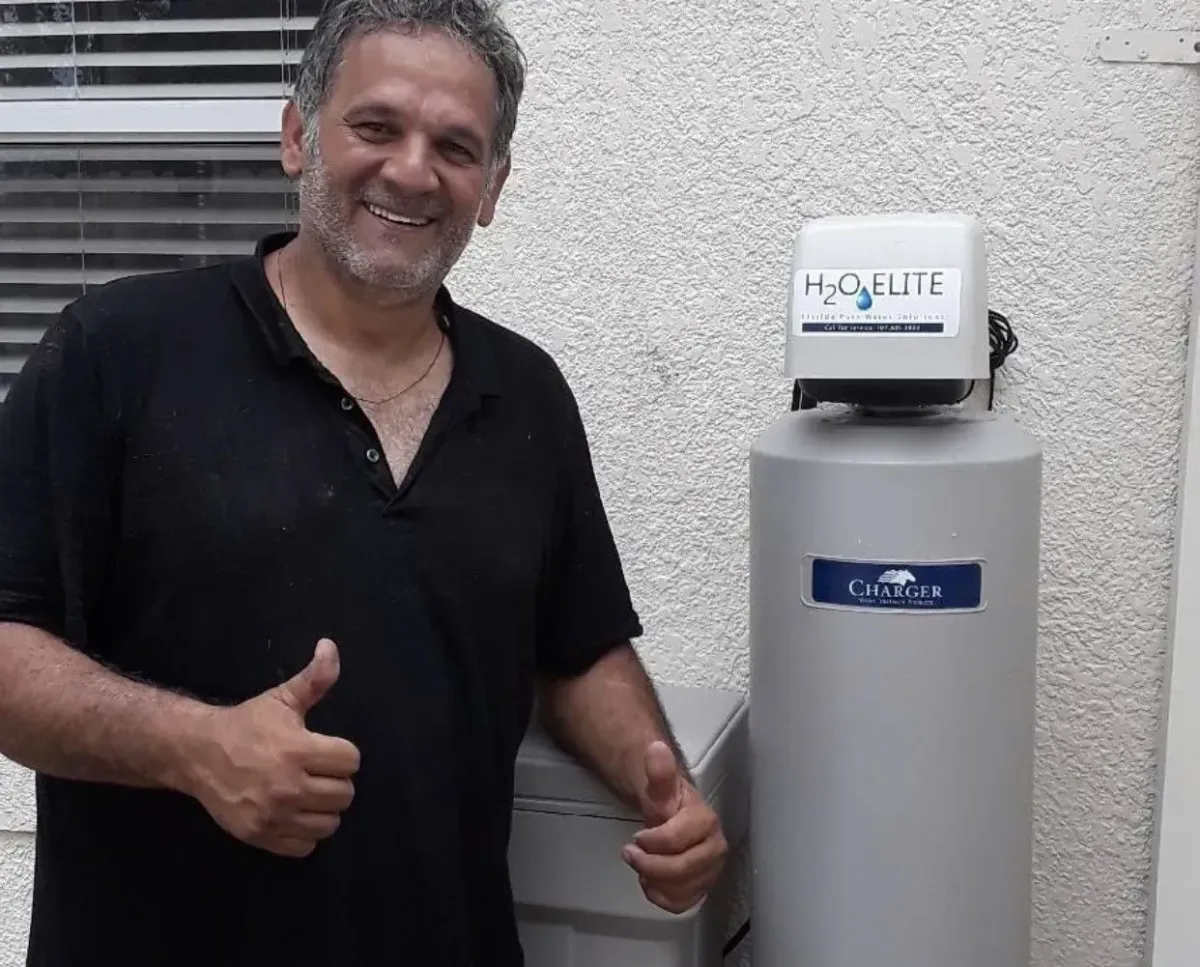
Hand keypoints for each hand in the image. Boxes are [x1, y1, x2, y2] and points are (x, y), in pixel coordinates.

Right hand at [187, 638, 360, 858]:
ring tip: (310, 794)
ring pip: (330, 823)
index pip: (351, 760)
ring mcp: (274, 815)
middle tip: (319, 772)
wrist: (197, 754)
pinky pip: (305, 846)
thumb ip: (314, 678)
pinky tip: (296, 814)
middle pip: (345, 794)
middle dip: (336, 781)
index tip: (327, 750)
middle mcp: (289, 786)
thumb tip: (331, 647)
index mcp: (299, 750)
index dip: (343, 753)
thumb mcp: (281, 699)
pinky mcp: (261, 836)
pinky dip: (305, 833)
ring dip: (325, 809)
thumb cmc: (246, 725)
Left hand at [621, 740, 727, 913]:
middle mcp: (715, 849)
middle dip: (650, 864)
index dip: (652, 841)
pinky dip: (662, 897)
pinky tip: (652, 882)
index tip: (638, 835)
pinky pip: (682, 904)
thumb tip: (655, 748)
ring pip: (682, 889)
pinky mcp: (703, 888)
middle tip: (630, 853)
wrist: (675, 818)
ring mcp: (711, 871)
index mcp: (706, 822)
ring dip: (654, 880)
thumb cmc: (669, 805)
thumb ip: (660, 772)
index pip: (677, 840)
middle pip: (682, 869)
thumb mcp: (660, 788)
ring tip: (642, 865)